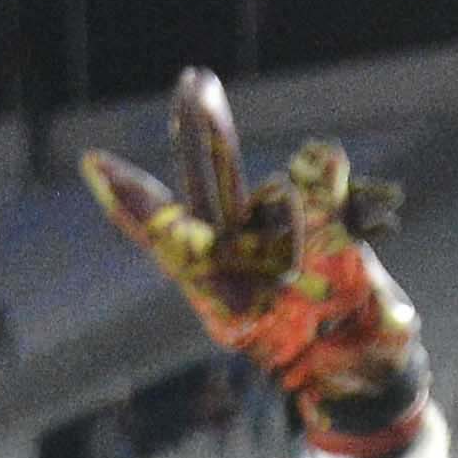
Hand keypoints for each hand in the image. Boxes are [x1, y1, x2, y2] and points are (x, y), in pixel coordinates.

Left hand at [76, 68, 426, 443]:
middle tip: (195, 80)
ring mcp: (271, 248)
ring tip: (322, 233)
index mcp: (220, 287)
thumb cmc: (333, 352)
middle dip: (203, 133)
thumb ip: (324, 220)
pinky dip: (344, 201)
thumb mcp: (330, 291)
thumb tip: (321, 151)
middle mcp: (238, 261)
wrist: (366, 377)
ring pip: (276, 195)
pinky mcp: (311, 239)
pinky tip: (366, 210)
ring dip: (309, 199)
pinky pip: (322, 200)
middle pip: (211, 186)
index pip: (171, 233)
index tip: (91, 162)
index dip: (134, 200)